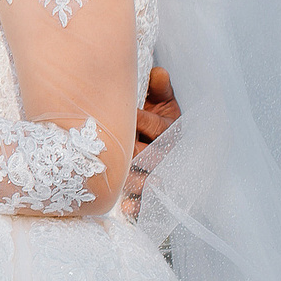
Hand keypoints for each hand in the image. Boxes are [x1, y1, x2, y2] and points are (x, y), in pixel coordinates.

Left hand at [120, 64, 178, 218]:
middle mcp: (168, 154)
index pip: (156, 125)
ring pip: (148, 180)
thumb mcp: (161, 101)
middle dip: (132, 153)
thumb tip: (158, 72)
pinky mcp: (152, 193)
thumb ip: (159, 88)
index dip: (140, 120)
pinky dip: (137, 206)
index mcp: (170, 129)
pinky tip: (125, 208)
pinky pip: (147, 202)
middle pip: (151, 155)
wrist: (161, 141)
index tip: (122, 115)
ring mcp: (161, 175)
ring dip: (133, 181)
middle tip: (110, 151)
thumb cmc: (155, 117)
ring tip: (117, 182)